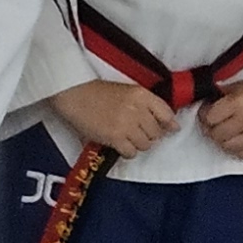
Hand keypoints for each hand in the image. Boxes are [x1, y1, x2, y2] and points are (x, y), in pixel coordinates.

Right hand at [49, 80, 174, 156]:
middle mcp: (137, 109)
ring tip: (124, 136)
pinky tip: (118, 143)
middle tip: (135, 131)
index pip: (167, 113)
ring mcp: (126, 124)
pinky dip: (126, 151)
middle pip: (156, 132)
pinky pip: (131, 152)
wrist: (72, 94)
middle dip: (148, 134)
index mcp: (141, 94)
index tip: (168, 128)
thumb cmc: (95, 92)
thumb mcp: (125, 91)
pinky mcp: (114, 137)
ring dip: (137, 143)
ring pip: (145, 144)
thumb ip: (148, 105)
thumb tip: (170, 125)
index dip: (168, 124)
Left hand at [200, 77, 242, 160]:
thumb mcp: (238, 86)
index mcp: (238, 103)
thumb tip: (205, 106)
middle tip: (213, 124)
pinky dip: (236, 148)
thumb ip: (220, 97)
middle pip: (216, 134)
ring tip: (225, 132)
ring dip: (223, 140)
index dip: (204, 116)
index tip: (206, 114)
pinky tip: (237, 139)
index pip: (209, 118)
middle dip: (211, 129)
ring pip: (227, 146)